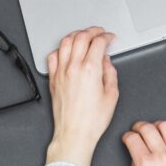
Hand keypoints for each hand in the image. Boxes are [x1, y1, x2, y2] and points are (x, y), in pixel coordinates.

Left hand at [45, 27, 118, 165]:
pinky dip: (61, 49)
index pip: (98, 42)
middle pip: (81, 37)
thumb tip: (106, 62)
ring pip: (66, 42)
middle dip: (93, 31)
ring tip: (84, 36)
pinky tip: (66, 50)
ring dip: (76, 35)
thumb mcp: (112, 96)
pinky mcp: (53, 79)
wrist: (74, 134)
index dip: (106, 36)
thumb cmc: (91, 121)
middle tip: (99, 32)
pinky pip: (53, 56)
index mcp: (90, 70)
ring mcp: (61, 72)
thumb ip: (110, 73)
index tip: (110, 38)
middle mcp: (73, 68)